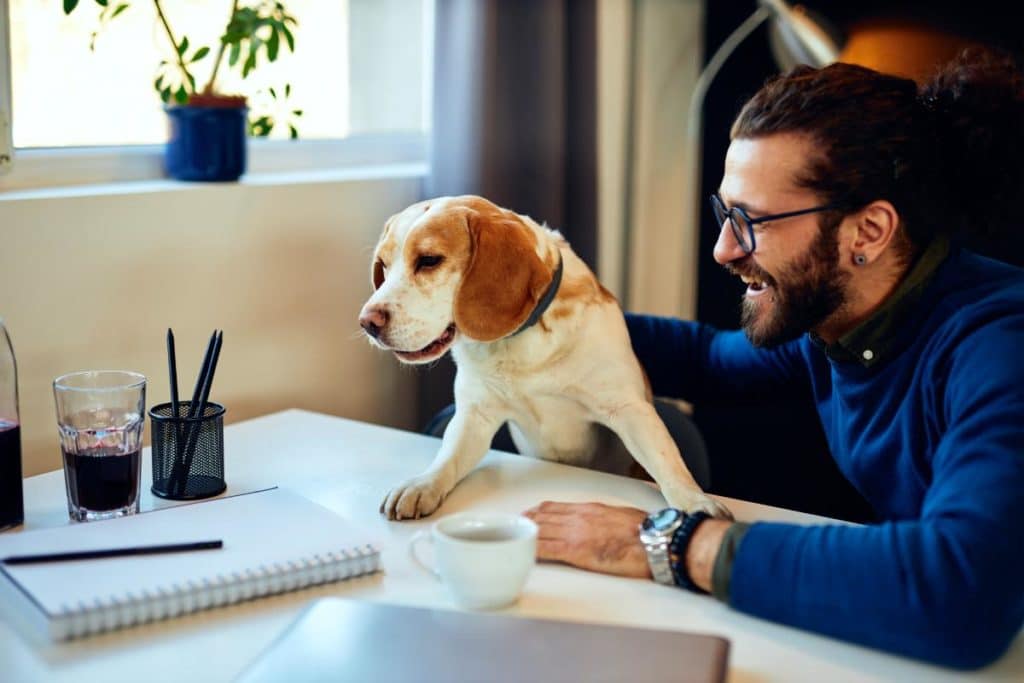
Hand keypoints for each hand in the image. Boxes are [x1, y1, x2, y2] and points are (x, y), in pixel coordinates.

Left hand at [523, 501, 650, 578]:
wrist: (656, 541)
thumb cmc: (647, 531)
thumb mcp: (620, 516)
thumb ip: (604, 518)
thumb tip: (601, 524)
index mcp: (590, 509)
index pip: (556, 507)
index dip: (539, 511)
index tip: (530, 514)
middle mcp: (578, 517)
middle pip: (543, 517)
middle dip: (527, 521)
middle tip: (515, 526)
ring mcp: (575, 533)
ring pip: (541, 531)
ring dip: (526, 535)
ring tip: (515, 539)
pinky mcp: (576, 551)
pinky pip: (547, 549)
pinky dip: (533, 551)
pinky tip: (525, 553)